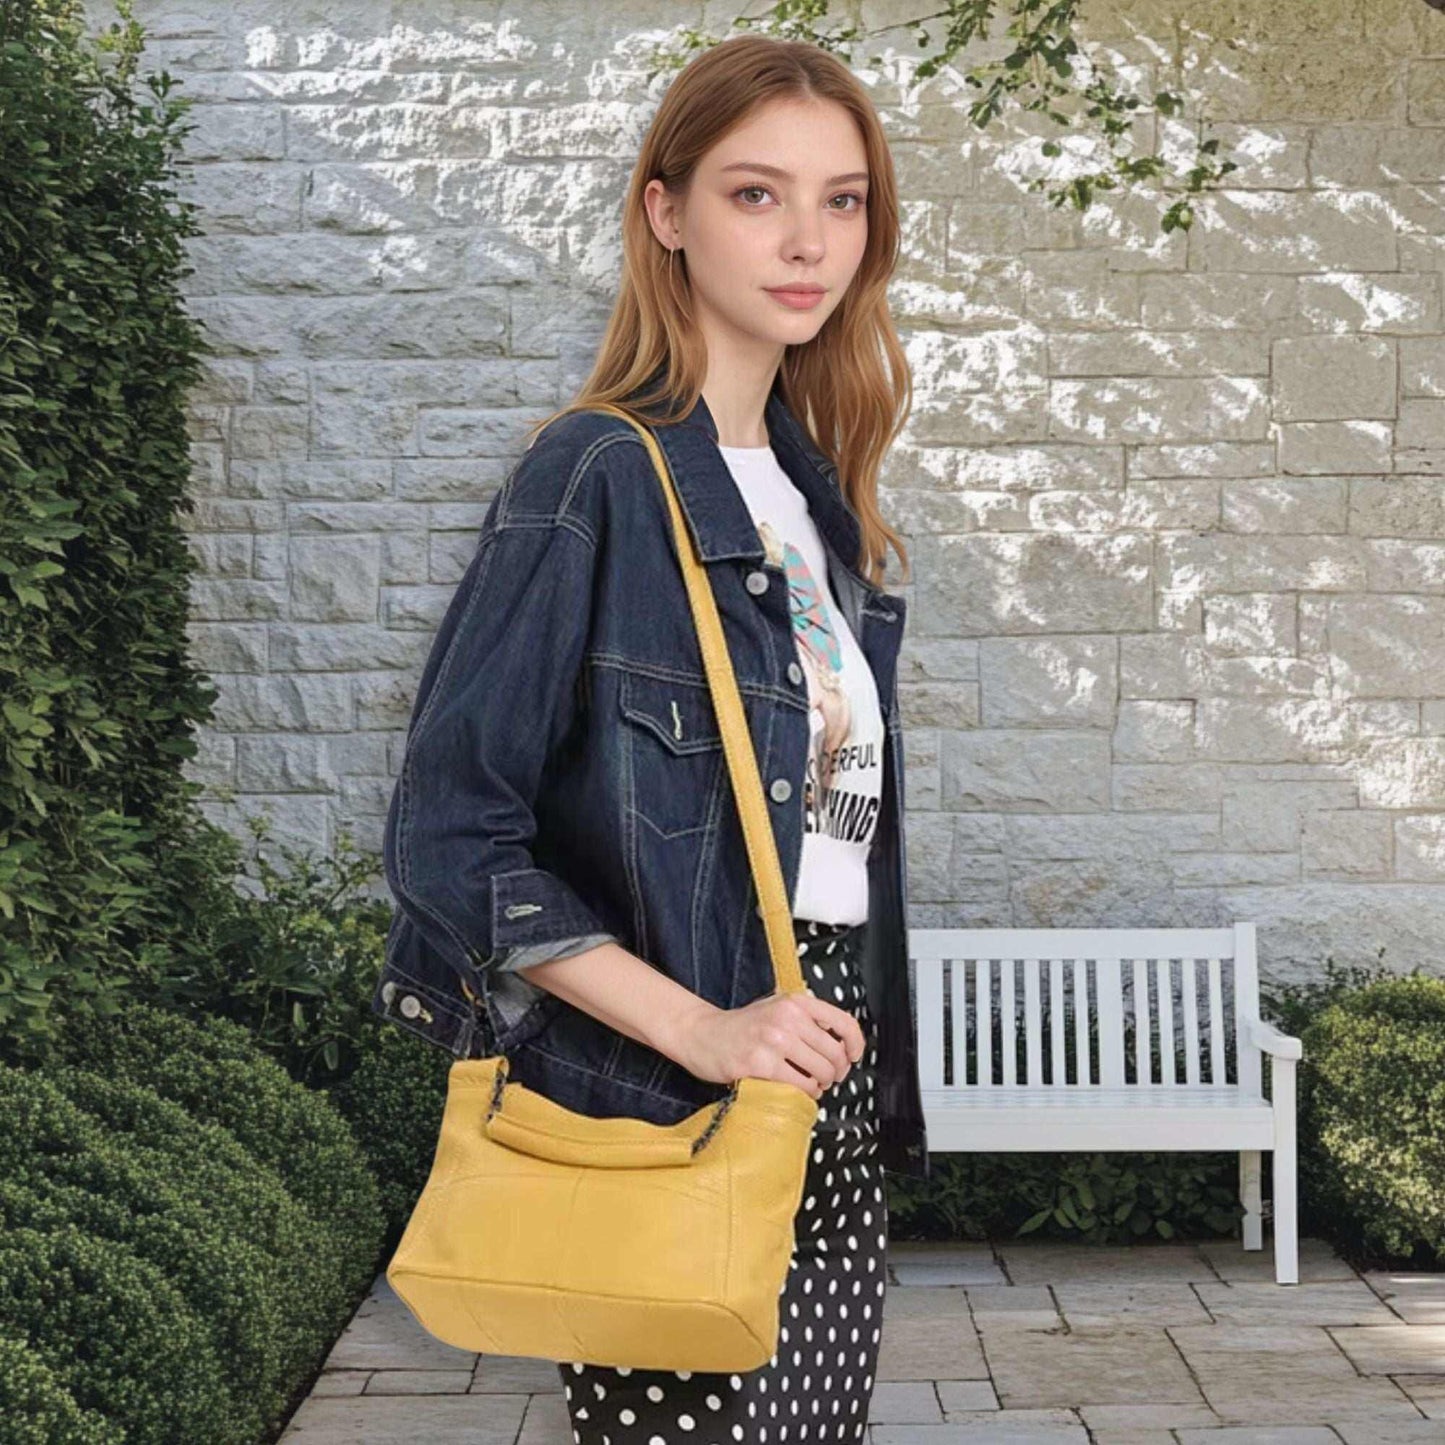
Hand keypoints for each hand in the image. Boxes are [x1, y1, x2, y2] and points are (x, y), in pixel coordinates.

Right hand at [668, 990, 865, 1100]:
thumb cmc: (739, 1026)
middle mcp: (786, 1017)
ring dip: (820, 1085)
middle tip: (826, 1077)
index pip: (843, 1022)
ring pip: (820, 1071)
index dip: (856, 1044)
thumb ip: (805, 1018)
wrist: (701, 1034)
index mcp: (795, 1002)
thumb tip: (841, 1040)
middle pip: (835, 1053)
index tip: (854, 1056)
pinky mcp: (760, 1064)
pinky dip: (804, 1093)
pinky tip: (794, 1089)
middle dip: (836, 1072)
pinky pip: (799, 1085)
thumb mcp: (775, 1007)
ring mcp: (773, 1040)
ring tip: (809, 1083)